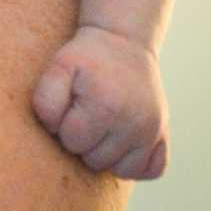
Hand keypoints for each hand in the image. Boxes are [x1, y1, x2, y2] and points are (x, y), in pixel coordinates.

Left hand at [32, 26, 168, 180]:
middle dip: (85, 140)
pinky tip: (124, 140)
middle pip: (96, 161)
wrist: (124, 39)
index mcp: (107, 105)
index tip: (72, 104)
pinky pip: (151, 170)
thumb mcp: (59, 66)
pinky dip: (136, 161)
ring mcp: (153, 130)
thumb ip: (46, 100)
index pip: (72, 142)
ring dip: (107, 153)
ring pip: (122, 171)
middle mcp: (136, 122)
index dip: (64, 125)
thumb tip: (55, 131)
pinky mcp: (163, 134)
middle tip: (88, 111)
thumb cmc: (87, 57)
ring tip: (104, 123)